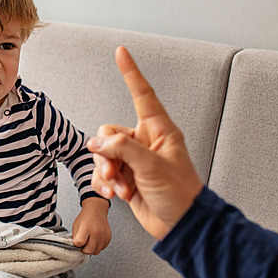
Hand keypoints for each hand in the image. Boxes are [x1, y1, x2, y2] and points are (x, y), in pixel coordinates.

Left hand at [72, 196, 111, 254]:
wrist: (97, 210)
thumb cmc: (85, 217)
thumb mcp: (76, 225)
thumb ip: (75, 237)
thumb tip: (76, 248)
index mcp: (86, 228)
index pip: (79, 242)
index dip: (77, 244)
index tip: (77, 242)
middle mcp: (96, 232)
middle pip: (89, 251)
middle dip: (84, 249)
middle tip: (83, 243)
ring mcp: (103, 236)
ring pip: (96, 252)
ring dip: (91, 248)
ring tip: (89, 240)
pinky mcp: (108, 238)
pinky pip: (102, 248)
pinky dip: (97, 246)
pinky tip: (95, 239)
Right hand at [87, 47, 203, 239]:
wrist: (180, 225)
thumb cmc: (180, 194)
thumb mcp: (153, 167)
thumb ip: (122, 150)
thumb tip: (97, 144)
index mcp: (159, 130)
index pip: (142, 94)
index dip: (131, 73)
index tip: (121, 52)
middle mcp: (144, 142)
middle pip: (109, 134)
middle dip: (107, 155)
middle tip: (114, 173)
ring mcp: (134, 160)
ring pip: (103, 154)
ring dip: (107, 173)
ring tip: (120, 188)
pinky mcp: (125, 177)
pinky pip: (103, 172)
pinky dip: (104, 183)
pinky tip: (115, 195)